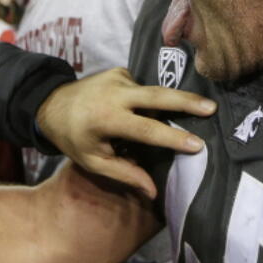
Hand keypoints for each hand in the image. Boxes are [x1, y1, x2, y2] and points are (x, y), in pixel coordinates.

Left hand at [35, 68, 214, 197]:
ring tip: (184, 114)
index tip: (197, 144)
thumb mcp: (93, 161)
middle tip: (212, 108)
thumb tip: (154, 191)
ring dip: (165, 106)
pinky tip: (139, 109)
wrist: (50, 103)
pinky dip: (146, 101)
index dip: (173, 138)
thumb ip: (125, 174)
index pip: (146, 130)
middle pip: (158, 96)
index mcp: (106, 119)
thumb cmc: (73, 138)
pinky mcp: (120, 70)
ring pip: (152, 93)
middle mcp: (114, 93)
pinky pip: (142, 88)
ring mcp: (118, 77)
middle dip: (187, 101)